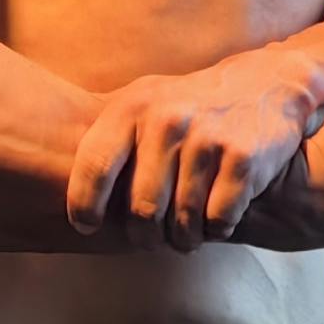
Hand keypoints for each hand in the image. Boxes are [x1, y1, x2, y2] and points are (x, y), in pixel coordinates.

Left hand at [65, 41, 323, 247]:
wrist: (268, 84)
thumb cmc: (191, 106)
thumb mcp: (144, 104)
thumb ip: (108, 139)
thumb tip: (55, 189)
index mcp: (133, 107)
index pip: (94, 167)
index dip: (85, 206)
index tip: (87, 228)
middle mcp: (168, 119)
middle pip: (143, 210)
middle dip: (146, 235)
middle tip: (152, 239)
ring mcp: (208, 138)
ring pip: (184, 221)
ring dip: (185, 237)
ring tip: (187, 233)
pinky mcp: (244, 158)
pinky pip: (219, 219)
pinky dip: (218, 227)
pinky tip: (219, 215)